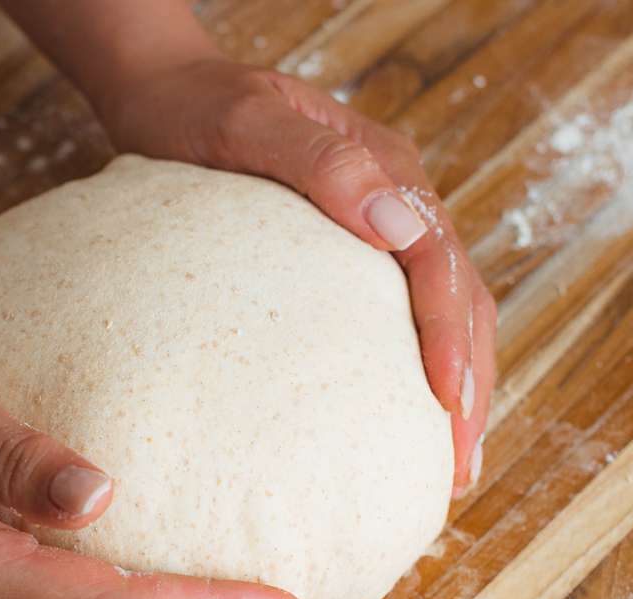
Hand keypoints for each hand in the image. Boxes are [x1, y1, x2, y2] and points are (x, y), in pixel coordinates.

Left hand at [94, 58, 494, 495]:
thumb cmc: (197, 111)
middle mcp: (395, 201)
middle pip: (459, 301)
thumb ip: (323, 164)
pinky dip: (409, 373)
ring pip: (440, 316)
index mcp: (387, 171)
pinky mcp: (345, 258)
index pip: (440, 264)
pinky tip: (398, 425)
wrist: (164, 98)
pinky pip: (394, 318)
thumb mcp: (250, 124)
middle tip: (458, 467)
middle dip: (468, 386)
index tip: (449, 405)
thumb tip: (398, 223)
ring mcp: (374, 231)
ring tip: (450, 466)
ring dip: (454, 389)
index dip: (451, 338)